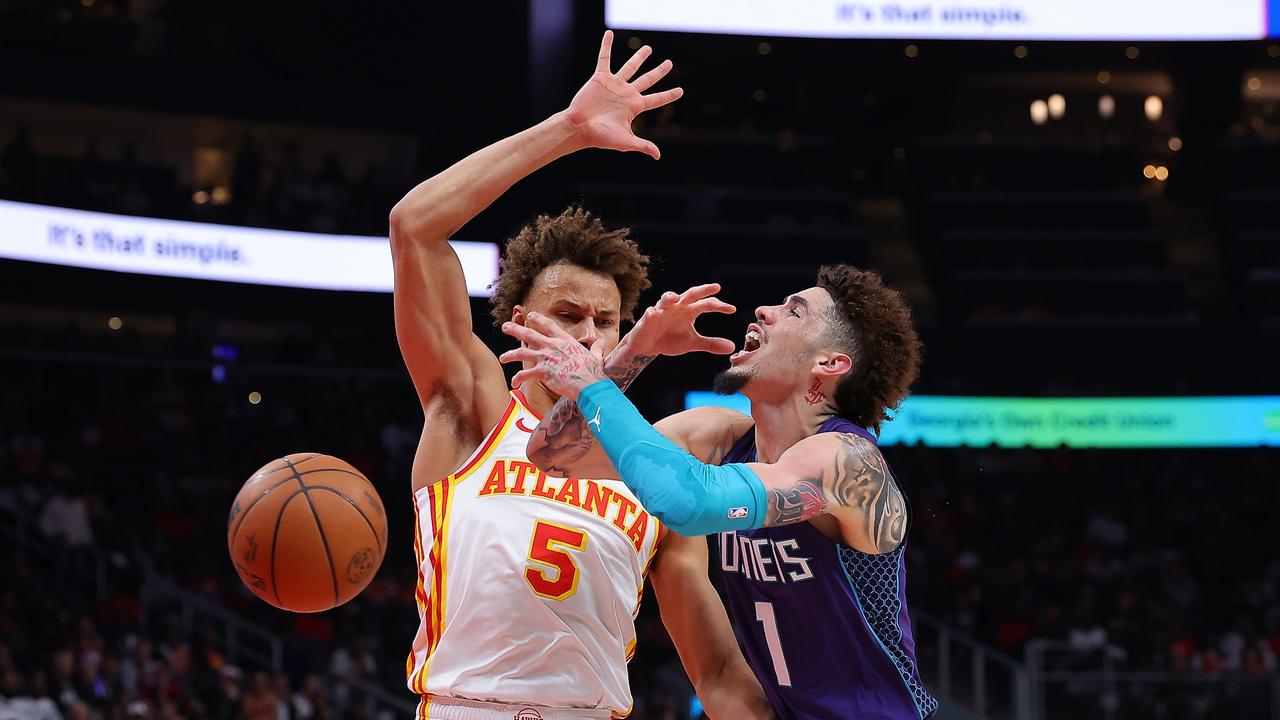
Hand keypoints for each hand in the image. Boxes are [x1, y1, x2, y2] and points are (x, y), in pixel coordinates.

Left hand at [500, 312, 607, 399]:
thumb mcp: (596, 356)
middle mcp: (553, 346)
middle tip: (505, 327)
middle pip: (530, 334)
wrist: (589, 385)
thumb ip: (596, 348)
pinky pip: (525, 374)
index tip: (529, 316)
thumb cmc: (594, 372)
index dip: (537, 319)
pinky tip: (514, 382)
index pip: (548, 325)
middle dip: (515, 330)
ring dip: (510, 355)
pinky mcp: (543, 372)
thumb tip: (600, 343)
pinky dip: (518, 378)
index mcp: (565, 341)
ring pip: (522, 353)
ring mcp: (547, 358)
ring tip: (502, 357)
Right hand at [566, 30, 682, 159]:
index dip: (669, 95)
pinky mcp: (600, 77)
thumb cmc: (600, 136)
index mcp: (634, 106)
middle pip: (647, 79)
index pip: (656, 99)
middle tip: (669, 63)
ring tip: (648, 48)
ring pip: (630, 66)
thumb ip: (643, 145)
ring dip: (639, 57)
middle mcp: (626, 94)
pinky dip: (606, 46)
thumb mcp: (625, 141)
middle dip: (659, 71)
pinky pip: (604, 58)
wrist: (579, 127)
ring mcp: (614, 84)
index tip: (681, 90)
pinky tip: (609, 34)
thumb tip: (658, 156)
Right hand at [625, 283, 736, 358]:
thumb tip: (732, 347)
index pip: (706, 304)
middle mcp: (677, 307)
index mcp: (689, 311)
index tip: (732, 309)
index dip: (719, 306)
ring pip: (666, 299)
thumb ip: (711, 343)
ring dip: (669, 297)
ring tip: (675, 298)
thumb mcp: (693, 343)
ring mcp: (662, 311)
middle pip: (691, 295)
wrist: (649, 346)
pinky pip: (649, 313)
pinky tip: (652, 313)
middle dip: (702, 290)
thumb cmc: (670, 339)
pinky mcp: (648, 318)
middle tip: (715, 287)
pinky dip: (651, 313)